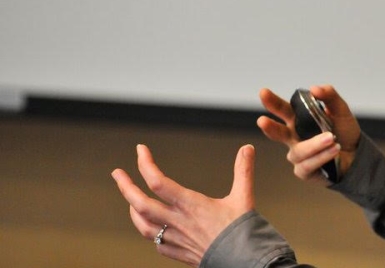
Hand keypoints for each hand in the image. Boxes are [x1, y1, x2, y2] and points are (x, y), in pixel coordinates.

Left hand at [111, 144, 254, 266]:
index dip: (145, 164)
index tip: (141, 150)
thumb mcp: (244, 196)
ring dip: (133, 210)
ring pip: (142, 225)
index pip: (158, 182)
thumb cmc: (242, 230)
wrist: (244, 260)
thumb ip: (243, 170)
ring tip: (130, 200)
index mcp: (190, 205)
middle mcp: (178, 221)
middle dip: (125, 186)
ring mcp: (175, 238)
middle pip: (140, 204)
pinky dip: (150, 232)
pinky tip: (151, 228)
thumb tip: (247, 148)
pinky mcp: (179, 252)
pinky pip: (157, 243)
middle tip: (117, 173)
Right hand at [257, 85, 360, 184]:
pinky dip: (321, 156)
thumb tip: (314, 88)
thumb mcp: (340, 111)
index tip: (263, 92)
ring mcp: (298, 155)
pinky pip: (308, 164)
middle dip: (269, 127)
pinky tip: (334, 150)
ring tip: (331, 138)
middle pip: (277, 132)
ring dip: (315, 144)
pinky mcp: (304, 171)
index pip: (282, 110)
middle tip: (262, 120)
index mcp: (298, 120)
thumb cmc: (344, 132)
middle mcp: (294, 137)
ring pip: (299, 150)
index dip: (272, 102)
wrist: (357, 155)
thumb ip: (329, 96)